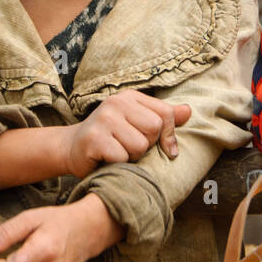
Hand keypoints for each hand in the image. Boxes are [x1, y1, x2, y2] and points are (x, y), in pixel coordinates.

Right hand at [61, 90, 190, 176]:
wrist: (73, 148)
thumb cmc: (111, 137)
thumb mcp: (137, 122)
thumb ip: (162, 117)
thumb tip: (189, 111)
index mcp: (130, 97)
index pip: (165, 114)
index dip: (169, 136)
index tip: (166, 149)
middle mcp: (116, 103)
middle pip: (154, 130)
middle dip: (146, 146)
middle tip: (129, 147)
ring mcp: (104, 119)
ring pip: (140, 146)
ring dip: (131, 157)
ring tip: (117, 152)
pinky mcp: (94, 138)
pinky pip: (122, 157)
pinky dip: (118, 164)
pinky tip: (106, 159)